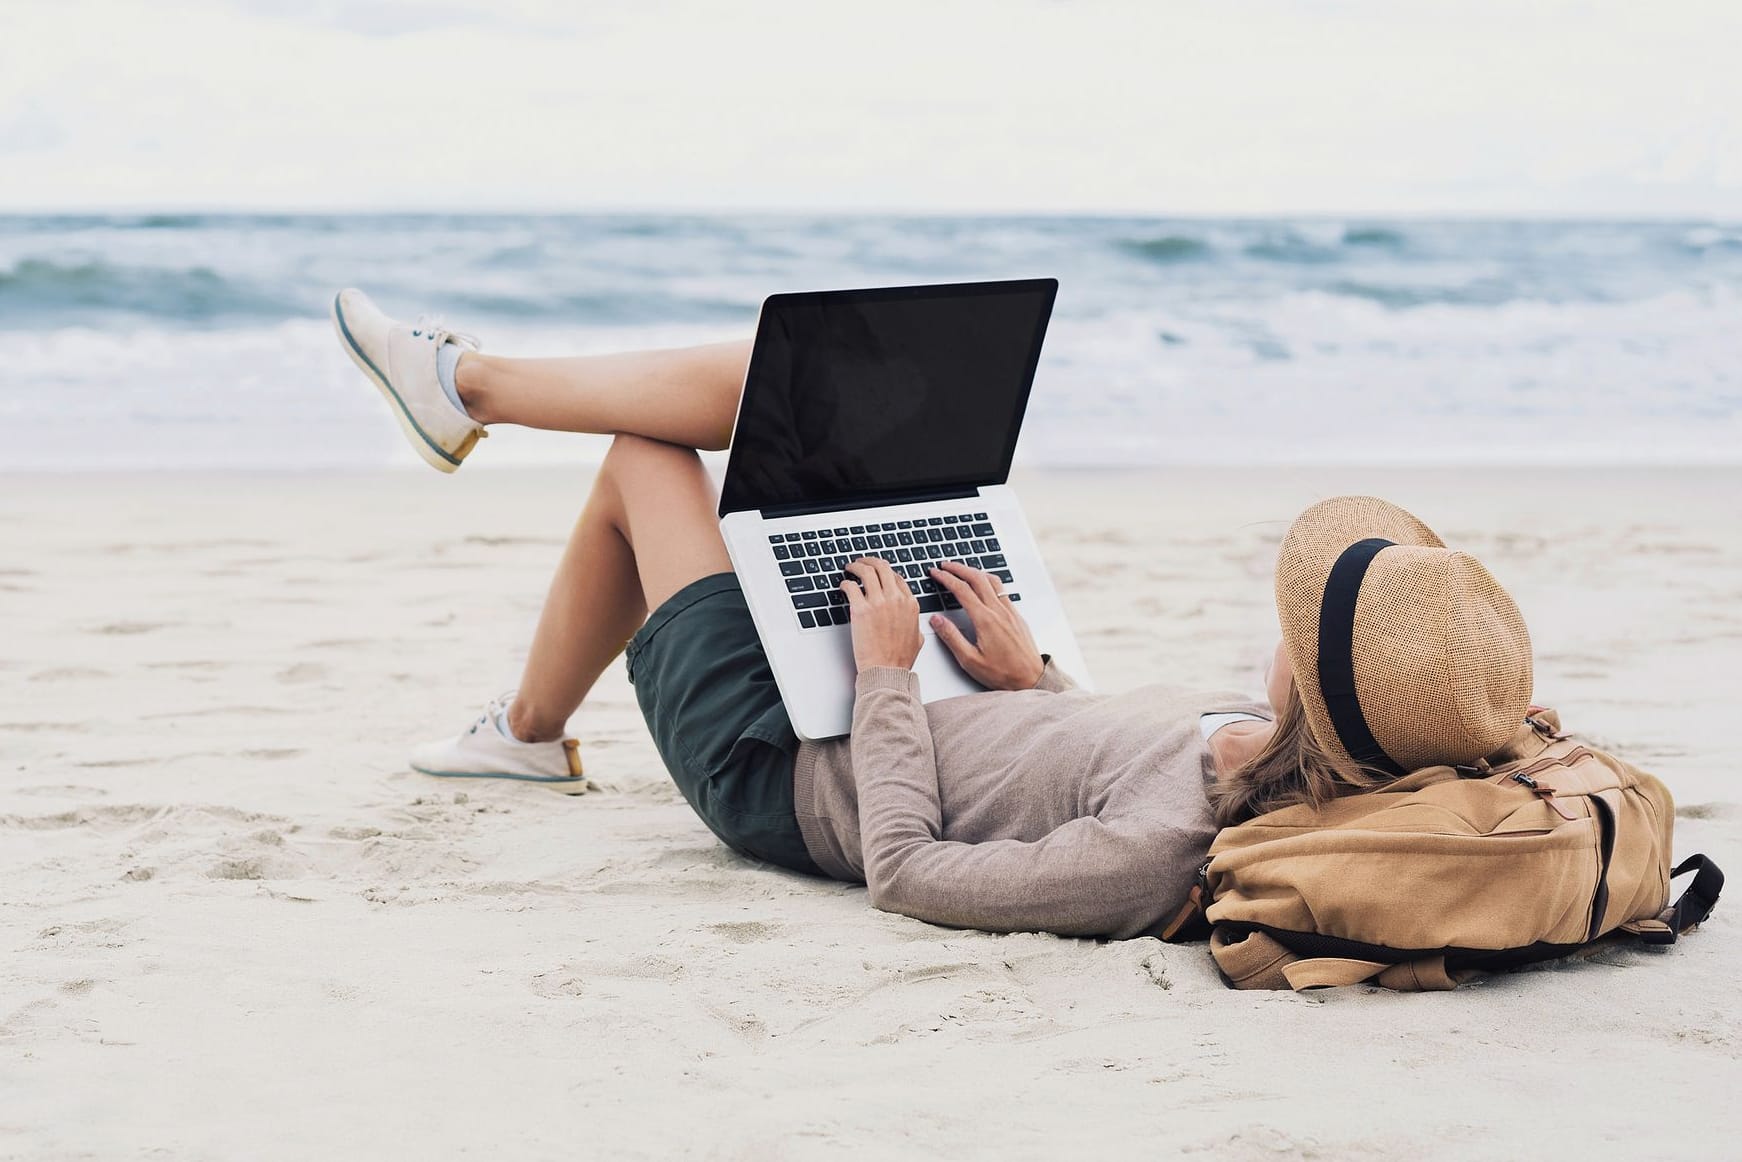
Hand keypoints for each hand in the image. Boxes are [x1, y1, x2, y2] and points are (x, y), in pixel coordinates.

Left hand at [842, 557, 922, 671]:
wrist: (886, 671)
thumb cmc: (899, 659)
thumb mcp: (917, 638)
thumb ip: (915, 625)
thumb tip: (913, 622)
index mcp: (910, 603)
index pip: (896, 577)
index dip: (884, 571)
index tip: (877, 571)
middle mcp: (895, 599)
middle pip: (882, 567)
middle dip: (870, 561)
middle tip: (861, 562)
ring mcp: (878, 603)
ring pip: (866, 571)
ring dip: (856, 566)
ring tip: (850, 567)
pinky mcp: (860, 610)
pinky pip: (851, 586)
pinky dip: (845, 583)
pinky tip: (843, 586)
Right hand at [927, 561, 1045, 689]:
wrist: (1031, 679)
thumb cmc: (1003, 673)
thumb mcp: (970, 661)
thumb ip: (951, 637)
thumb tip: (936, 620)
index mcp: (985, 620)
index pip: (962, 590)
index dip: (946, 578)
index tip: (936, 572)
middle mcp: (999, 611)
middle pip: (977, 578)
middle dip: (959, 568)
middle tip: (945, 565)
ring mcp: (1010, 611)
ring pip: (992, 581)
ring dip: (975, 572)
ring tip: (963, 570)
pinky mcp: (1017, 616)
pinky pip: (1002, 590)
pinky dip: (989, 581)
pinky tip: (985, 585)